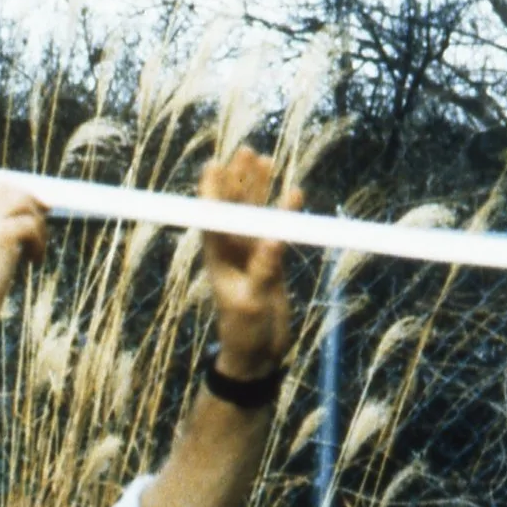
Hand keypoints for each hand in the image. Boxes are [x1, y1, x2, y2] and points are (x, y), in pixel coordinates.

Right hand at [0, 180, 45, 380]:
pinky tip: (34, 261)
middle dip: (27, 201)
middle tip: (43, 217)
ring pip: (23, 203)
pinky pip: (32, 225)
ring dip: (36, 223)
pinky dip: (39, 243)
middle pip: (5, 188)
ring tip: (35, 249)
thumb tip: (21, 204)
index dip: (5, 189)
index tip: (24, 203)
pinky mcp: (2, 233)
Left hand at [198, 149, 297, 378]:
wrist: (259, 355)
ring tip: (265, 161)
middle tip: (246, 152)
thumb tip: (274, 239)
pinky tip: (294, 194)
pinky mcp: (271, 262)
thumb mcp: (252, 303)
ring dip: (259, 190)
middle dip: (238, 180)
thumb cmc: (245, 332)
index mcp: (217, 258)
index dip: (212, 191)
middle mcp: (232, 252)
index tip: (214, 165)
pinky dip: (285, 213)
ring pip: (255, 214)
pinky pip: (277, 230)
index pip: (212, 218)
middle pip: (233, 207)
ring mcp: (252, 255)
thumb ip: (263, 271)